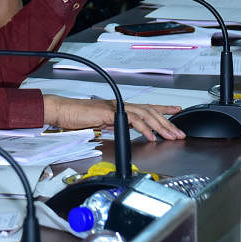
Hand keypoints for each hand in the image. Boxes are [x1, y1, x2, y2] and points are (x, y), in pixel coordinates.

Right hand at [41, 94, 184, 140]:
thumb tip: (121, 130)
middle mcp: (120, 105)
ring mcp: (116, 108)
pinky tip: (151, 136)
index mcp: (118, 108)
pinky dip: (144, 129)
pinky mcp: (111, 113)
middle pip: (150, 111)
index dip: (162, 108)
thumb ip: (111, 125)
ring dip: (160, 126)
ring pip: (145, 115)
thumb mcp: (98, 123)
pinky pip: (132, 120)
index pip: (145, 107)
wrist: (61, 111)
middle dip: (167, 122)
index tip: (176, 110)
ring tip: (170, 136)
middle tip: (179, 132)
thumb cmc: (74, 117)